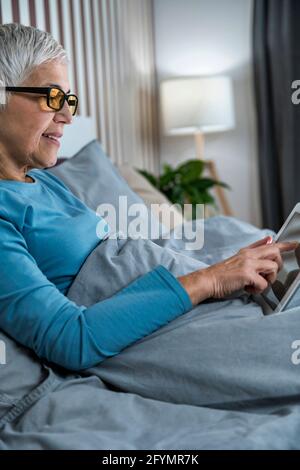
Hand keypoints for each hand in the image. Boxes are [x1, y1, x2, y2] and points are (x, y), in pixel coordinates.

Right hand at [177, 236, 298, 305]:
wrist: (208, 280)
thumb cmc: (221, 274)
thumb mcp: (238, 259)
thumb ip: (253, 250)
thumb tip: (268, 239)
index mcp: (247, 251)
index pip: (269, 244)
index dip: (285, 244)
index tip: (296, 245)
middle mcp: (249, 255)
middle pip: (275, 252)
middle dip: (277, 264)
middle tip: (268, 275)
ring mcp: (248, 263)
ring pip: (272, 268)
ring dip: (268, 280)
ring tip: (255, 284)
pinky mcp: (247, 274)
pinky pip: (263, 284)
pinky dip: (257, 289)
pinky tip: (248, 289)